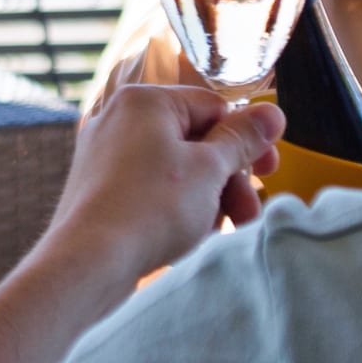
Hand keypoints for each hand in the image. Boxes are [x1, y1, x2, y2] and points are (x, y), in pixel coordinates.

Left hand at [51, 86, 284, 278]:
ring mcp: (106, 154)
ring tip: (223, 230)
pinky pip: (151, 188)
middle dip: (229, 178)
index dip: (245, 140)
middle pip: (195, 140)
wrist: (89, 261)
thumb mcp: (209, 170)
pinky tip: (192, 236)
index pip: (213, 107)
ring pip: (175, 168)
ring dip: (208, 197)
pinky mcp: (100, 187)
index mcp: (145, 101)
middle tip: (250, 211)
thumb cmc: (150, 208)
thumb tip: (272, 113)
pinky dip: (177, 207)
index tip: (268, 171)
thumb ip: (242, 139)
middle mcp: (120, 118)